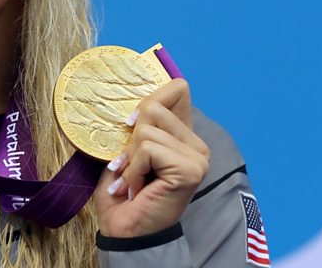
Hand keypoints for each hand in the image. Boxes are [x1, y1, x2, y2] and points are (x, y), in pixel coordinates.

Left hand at [93, 79, 209, 237]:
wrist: (126, 231)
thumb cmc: (124, 193)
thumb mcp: (127, 151)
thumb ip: (139, 125)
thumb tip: (135, 102)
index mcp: (183, 136)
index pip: (178, 89)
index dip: (151, 97)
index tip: (131, 124)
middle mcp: (196, 145)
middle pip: (155, 106)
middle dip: (131, 136)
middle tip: (129, 164)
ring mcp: (197, 157)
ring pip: (147, 130)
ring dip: (130, 158)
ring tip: (132, 180)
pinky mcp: (189, 169)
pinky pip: (148, 149)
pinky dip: (133, 169)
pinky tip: (137, 189)